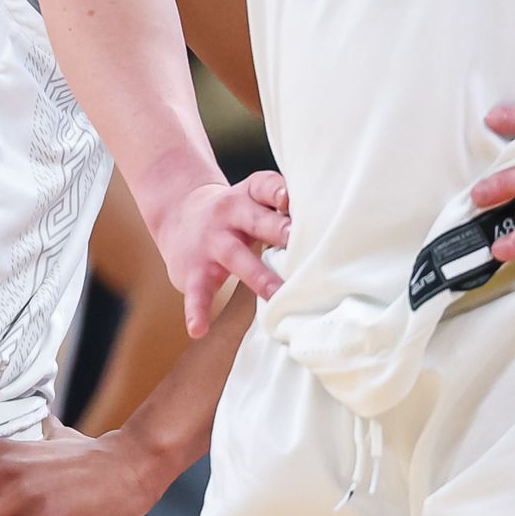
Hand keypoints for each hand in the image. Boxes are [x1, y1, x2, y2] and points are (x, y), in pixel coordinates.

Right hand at [142, 168, 288, 336]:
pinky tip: (199, 329)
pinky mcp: (193, 270)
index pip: (264, 186)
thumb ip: (284, 207)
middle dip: (277, 230)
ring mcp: (211, 243)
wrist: (177, 214)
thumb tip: (337, 227)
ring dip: (258, 276)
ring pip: (235, 257)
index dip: (277, 191)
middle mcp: (228, 214)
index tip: (288, 199)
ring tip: (277, 294)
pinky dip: (196, 311)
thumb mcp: (254, 198)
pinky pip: (196, 292)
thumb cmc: (235, 211)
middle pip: (255, 221)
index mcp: (248, 195)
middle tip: (298, 242)